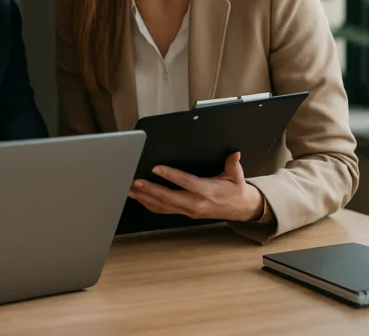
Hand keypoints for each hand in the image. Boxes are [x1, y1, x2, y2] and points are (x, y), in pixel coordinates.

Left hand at [128, 152, 264, 221]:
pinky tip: (138, 197)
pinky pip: (163, 210)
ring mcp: (188, 210)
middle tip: (135, 181)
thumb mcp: (237, 177)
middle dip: (150, 190)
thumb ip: (234, 165)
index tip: (156, 168)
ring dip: (144, 197)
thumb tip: (235, 154)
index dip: (171, 176)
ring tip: (130, 188)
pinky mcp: (183, 213)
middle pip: (169, 198)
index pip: (186, 183)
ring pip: (162, 206)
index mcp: (207, 191)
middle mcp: (195, 203)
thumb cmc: (235, 190)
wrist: (239, 209)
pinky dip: (149, 204)